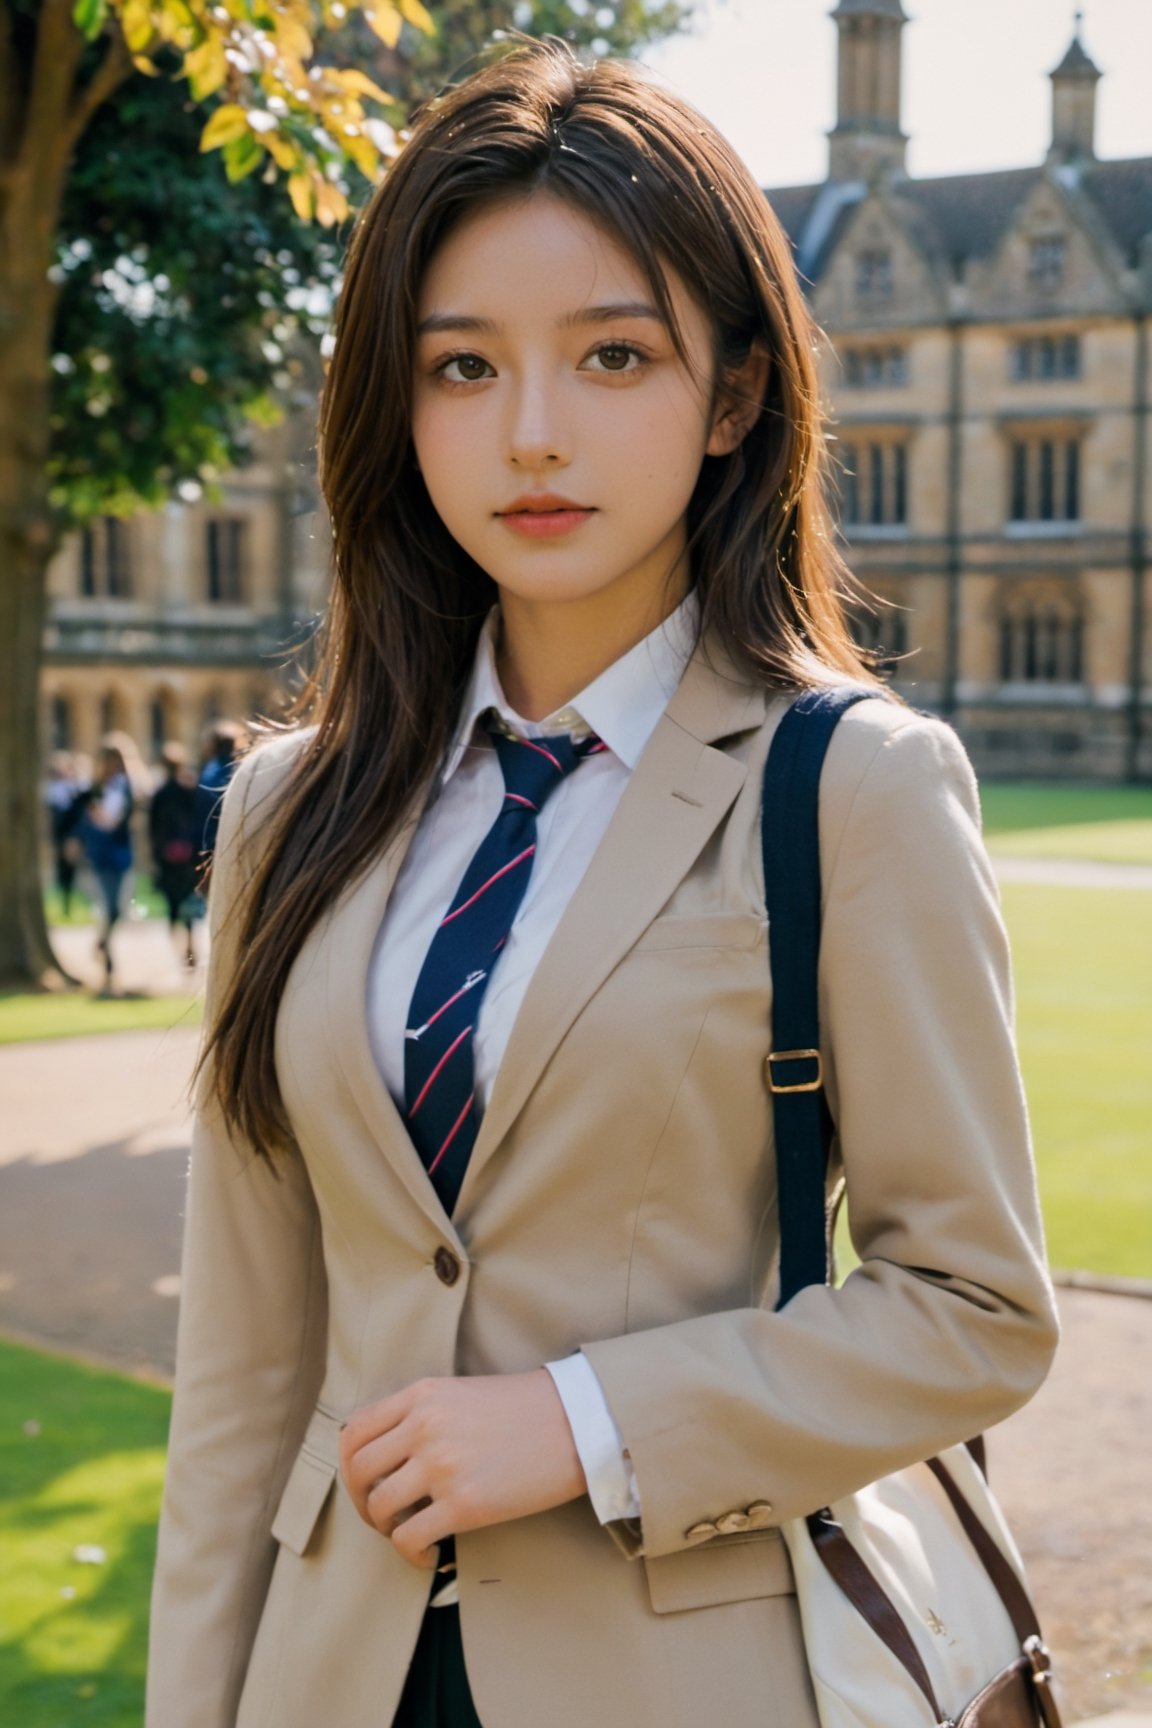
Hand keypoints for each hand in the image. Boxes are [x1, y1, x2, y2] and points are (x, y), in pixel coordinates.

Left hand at [338, 1370, 586, 1569]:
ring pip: (379, 1507)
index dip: (349, 1467)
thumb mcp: (461, 1395)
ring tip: (410, 1533)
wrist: (576, 1423)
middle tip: (384, 1517)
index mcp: (422, 1395)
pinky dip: (411, 1555)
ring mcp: (442, 1465)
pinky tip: (430, 1554)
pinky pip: (410, 1538)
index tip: (365, 1485)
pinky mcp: (465, 1503)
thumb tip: (385, 1457)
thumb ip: (420, 1415)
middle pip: (359, 1472)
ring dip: (387, 1529)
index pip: (355, 1431)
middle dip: (363, 1502)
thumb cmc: (523, 1411)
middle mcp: (424, 1426)